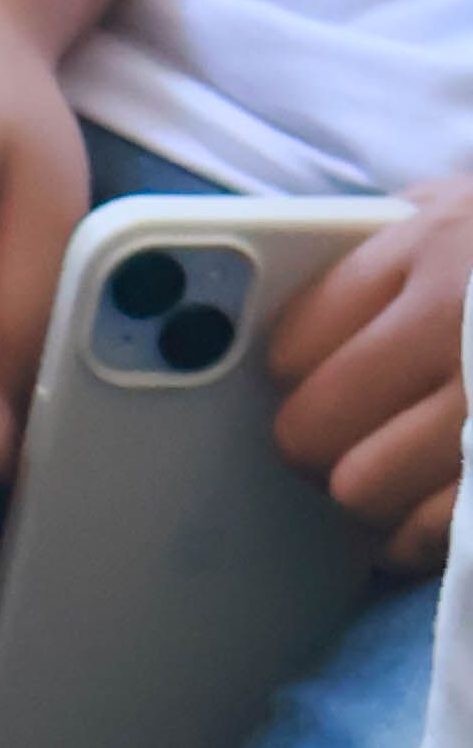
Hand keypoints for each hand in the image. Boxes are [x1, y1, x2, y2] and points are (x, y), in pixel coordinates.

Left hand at [268, 181, 472, 568]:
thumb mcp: (472, 210)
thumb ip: (398, 243)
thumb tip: (300, 322)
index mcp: (435, 246)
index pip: (297, 337)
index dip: (292, 373)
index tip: (306, 381)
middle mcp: (460, 322)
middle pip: (313, 423)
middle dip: (315, 442)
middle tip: (339, 439)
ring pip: (361, 488)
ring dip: (368, 493)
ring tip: (391, 474)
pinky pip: (434, 533)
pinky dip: (416, 538)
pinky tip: (421, 522)